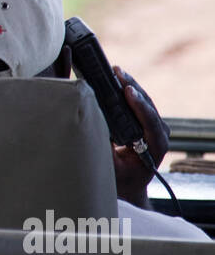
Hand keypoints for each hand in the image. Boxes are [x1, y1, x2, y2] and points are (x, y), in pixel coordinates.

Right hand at [110, 65, 169, 207]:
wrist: (130, 183)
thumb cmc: (121, 179)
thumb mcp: (111, 169)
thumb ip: (106, 150)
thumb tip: (94, 126)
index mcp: (155, 148)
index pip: (151, 124)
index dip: (140, 106)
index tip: (128, 91)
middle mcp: (160, 135)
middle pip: (148, 106)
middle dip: (133, 87)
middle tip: (118, 73)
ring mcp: (155, 126)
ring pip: (145, 100)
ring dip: (130, 84)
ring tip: (116, 71)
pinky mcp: (147, 120)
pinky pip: (140, 101)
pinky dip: (128, 89)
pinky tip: (117, 78)